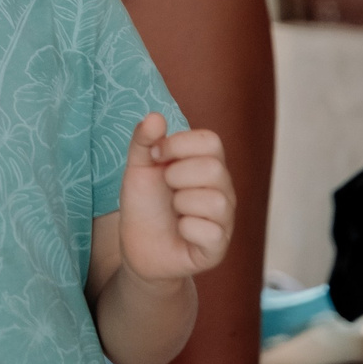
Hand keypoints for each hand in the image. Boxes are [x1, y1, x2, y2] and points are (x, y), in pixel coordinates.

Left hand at [117, 115, 233, 283]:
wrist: (137, 246)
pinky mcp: (218, 246)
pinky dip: (186, 229)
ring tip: (174, 211)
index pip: (211, 140)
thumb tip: (155, 116)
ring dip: (181, 204)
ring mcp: (224, 219)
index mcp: (207, 165)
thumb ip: (143, 141)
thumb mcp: (138, 167)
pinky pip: (211, 232)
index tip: (156, 157)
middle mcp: (223, 190)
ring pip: (215, 200)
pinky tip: (180, 230)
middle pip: (214, 168)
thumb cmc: (145, 204)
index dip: (178, 145)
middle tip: (167, 188)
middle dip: (176, 176)